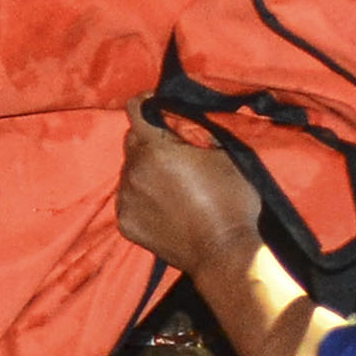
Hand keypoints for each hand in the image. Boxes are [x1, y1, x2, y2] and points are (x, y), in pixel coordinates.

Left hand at [116, 110, 264, 268]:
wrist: (223, 252)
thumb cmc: (230, 201)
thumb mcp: (223, 155)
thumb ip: (195, 132)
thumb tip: (182, 120)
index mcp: (154, 149)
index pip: (135, 109)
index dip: (147, 102)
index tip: (158, 105)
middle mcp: (132, 171)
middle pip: (132, 140)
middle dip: (149, 140)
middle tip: (172, 151)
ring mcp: (126, 199)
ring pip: (128, 171)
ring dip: (144, 170)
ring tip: (170, 184)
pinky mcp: (125, 223)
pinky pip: (128, 198)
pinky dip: (141, 196)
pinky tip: (164, 206)